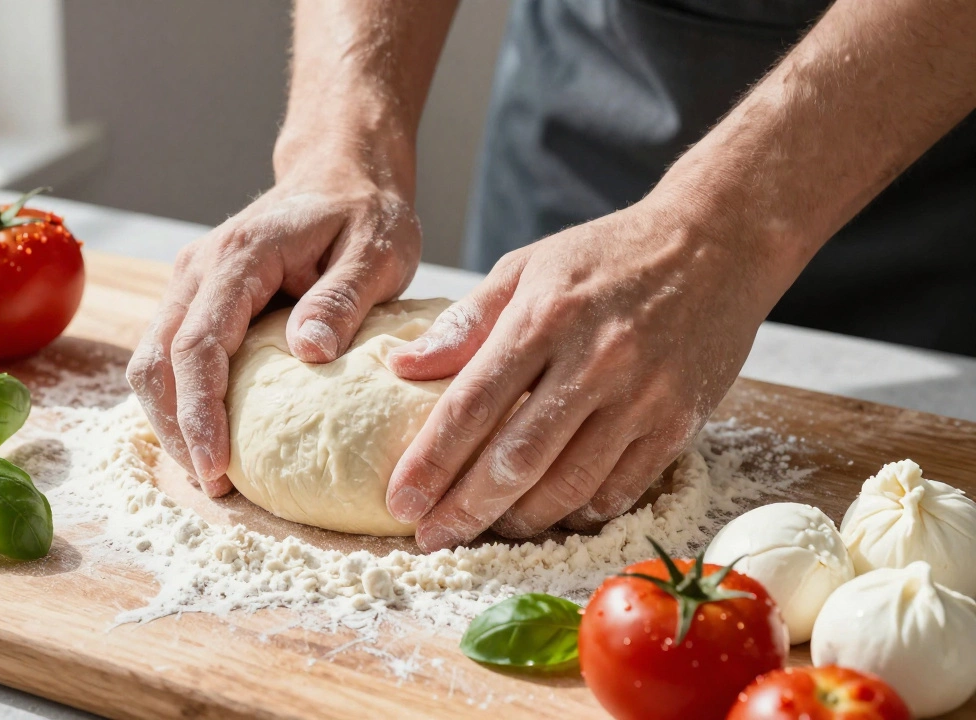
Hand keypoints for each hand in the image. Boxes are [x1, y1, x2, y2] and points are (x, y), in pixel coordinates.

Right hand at [126, 158, 420, 495]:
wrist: (340, 173)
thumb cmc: (365, 212)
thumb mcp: (378, 250)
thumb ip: (343, 298)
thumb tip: (309, 353)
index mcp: (241, 255)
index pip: (199, 344)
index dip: (200, 412)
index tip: (218, 467)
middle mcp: (199, 267)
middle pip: (156, 361)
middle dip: (176, 430)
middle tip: (214, 487)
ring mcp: (191, 282)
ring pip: (152, 362)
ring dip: (171, 421)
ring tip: (211, 474)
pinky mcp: (196, 299)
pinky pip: (170, 356)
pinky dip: (181, 401)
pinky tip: (212, 437)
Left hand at [384, 198, 777, 550]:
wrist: (716, 243)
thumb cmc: (607, 255)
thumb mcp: (526, 266)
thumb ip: (465, 322)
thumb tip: (402, 367)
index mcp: (544, 318)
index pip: (471, 405)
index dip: (431, 462)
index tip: (400, 500)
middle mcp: (593, 361)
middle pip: (516, 458)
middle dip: (466, 508)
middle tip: (431, 537)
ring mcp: (641, 397)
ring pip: (569, 486)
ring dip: (520, 520)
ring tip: (486, 528)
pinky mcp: (678, 423)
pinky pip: (621, 489)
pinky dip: (580, 512)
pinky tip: (551, 514)